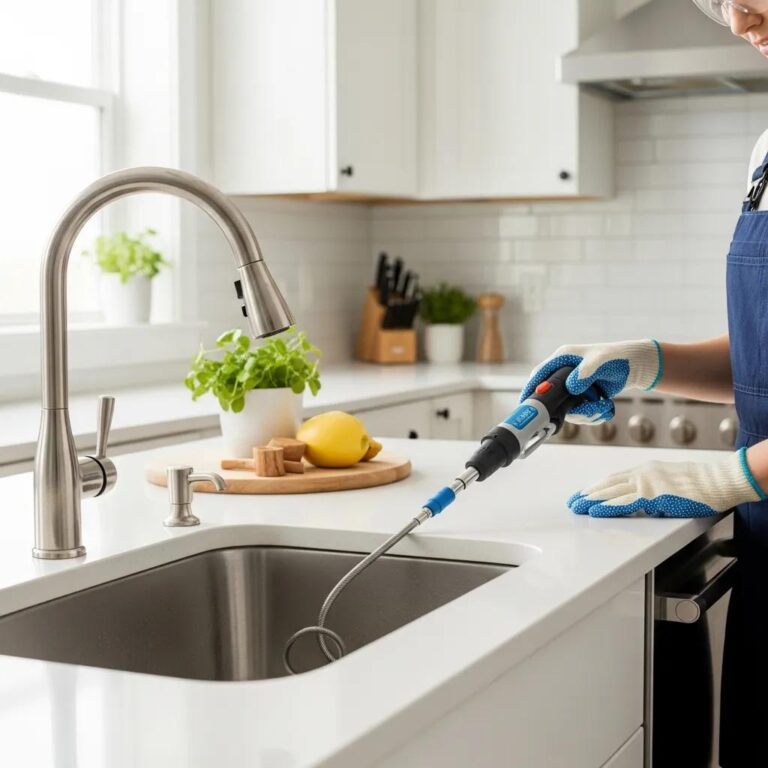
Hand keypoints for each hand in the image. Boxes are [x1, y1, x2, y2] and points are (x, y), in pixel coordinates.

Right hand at [520, 339, 661, 423]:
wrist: (635, 366)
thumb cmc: (617, 357)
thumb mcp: (601, 361)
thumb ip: (586, 371)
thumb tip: (571, 386)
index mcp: (562, 358)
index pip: (539, 375)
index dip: (531, 389)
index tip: (526, 404)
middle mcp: (564, 373)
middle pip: (551, 397)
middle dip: (564, 409)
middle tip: (580, 413)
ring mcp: (572, 387)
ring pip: (566, 409)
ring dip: (583, 414)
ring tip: (601, 407)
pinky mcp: (581, 397)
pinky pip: (578, 412)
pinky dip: (590, 415)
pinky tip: (604, 408)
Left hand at [567, 449, 764, 517]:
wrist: (719, 480)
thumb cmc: (701, 484)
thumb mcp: (669, 482)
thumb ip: (651, 490)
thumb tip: (640, 502)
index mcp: (645, 470)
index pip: (614, 478)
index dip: (597, 486)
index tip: (583, 492)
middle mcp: (642, 474)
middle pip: (607, 484)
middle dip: (588, 494)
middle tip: (572, 501)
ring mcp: (647, 484)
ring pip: (611, 493)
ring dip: (591, 501)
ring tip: (576, 507)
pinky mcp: (654, 496)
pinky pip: (624, 503)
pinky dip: (607, 507)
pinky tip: (594, 512)